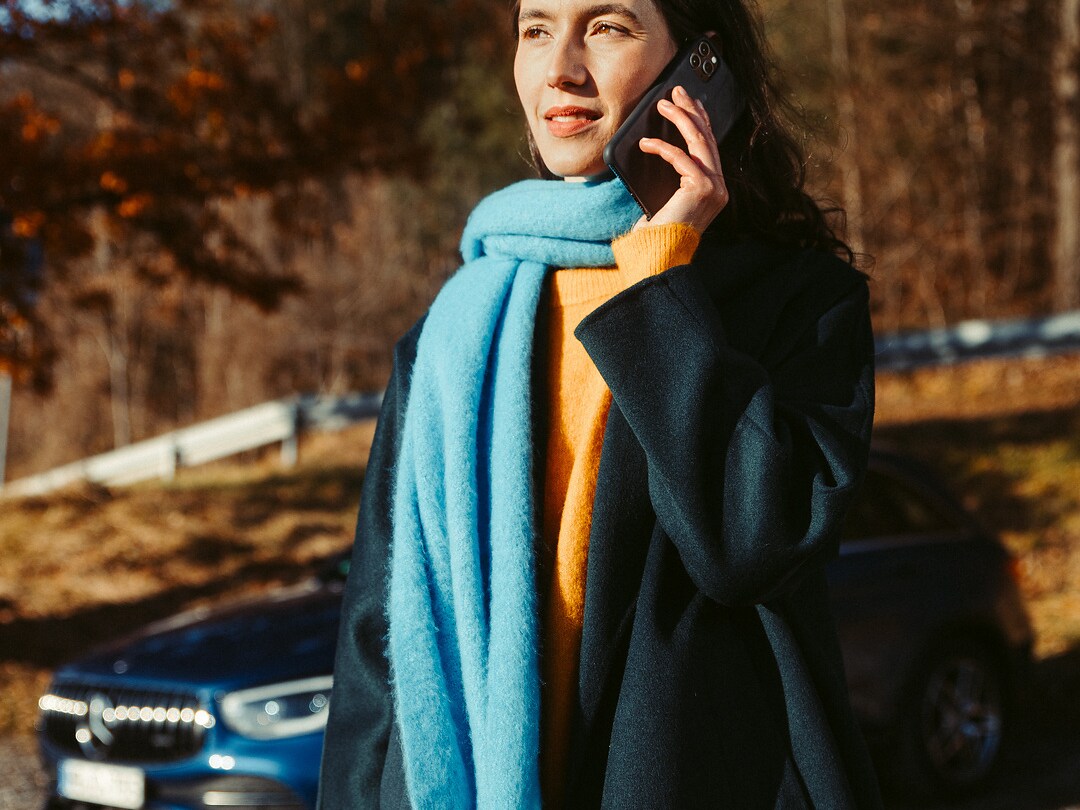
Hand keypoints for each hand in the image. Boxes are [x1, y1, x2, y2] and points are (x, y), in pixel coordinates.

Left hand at [633, 85, 728, 232]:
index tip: (688, 101)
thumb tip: (658, 144)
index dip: (700, 119)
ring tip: (663, 104)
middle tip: (676, 91)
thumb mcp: (666, 197)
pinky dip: (662, 148)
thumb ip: (673, 175)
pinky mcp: (702, 188)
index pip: (708, 145)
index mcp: (713, 188)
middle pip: (706, 137)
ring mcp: (714, 187)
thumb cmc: (657, 231)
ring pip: (699, 141)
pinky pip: (681, 158)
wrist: (658, 254)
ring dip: (680, 119)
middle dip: (691, 110)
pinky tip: (645, 143)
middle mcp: (719, 187)